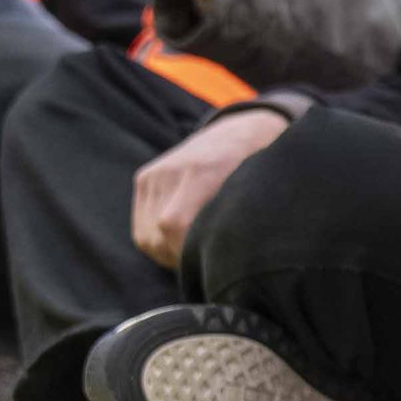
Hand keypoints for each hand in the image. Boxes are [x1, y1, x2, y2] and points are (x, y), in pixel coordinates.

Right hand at [129, 107, 289, 265]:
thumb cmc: (258, 170)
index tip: (209, 269)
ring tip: (195, 254)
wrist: (242, 130)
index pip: (175, 224)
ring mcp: (156, 173)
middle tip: (206, 268)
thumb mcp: (258, 193)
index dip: (186, 255)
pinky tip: (182, 242)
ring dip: (168, 254)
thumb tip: (239, 270)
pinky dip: (158, 242)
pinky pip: (142, 228)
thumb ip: (242, 223)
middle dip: (180, 260)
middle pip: (158, 236)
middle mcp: (173, 169)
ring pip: (147, 238)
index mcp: (204, 170)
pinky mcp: (145, 178)